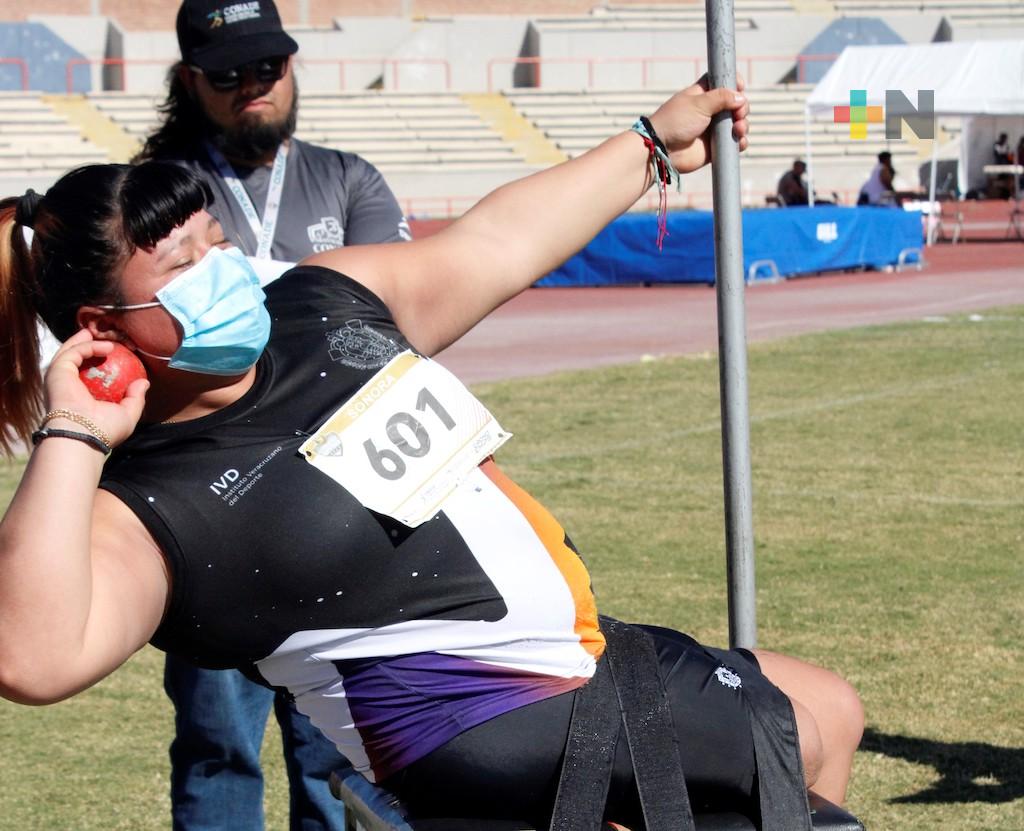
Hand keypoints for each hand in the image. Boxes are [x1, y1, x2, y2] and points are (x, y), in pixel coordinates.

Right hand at [43, 330, 148, 447]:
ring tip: (102, 332)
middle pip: (75, 358)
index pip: (86, 372)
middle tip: (104, 336)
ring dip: (85, 340)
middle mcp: (67, 386)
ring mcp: (60, 378)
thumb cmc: (105, 430)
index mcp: (79, 396)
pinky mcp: (56, 371)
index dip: (97, 359)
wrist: (84, 435)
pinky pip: (74, 352)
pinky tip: (108, 347)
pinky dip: (89, 346)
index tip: (115, 351)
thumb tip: (144, 382)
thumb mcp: (127, 414)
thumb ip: (135, 398)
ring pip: (70, 351)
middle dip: (87, 344)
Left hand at [648, 74, 749, 174]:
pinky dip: (740, 142)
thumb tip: (741, 97)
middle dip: (742, 108)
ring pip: (737, 124)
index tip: (740, 87)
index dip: (734, 83)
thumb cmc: (675, 121)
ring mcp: (713, 129)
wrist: (662, 149)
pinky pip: (734, 143)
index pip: (723, 83)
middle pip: (736, 104)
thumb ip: (721, 97)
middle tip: (738, 114)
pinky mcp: (715, 147)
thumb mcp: (699, 103)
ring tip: (738, 129)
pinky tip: (740, 142)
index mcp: (704, 94)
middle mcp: (710, 110)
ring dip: (743, 125)